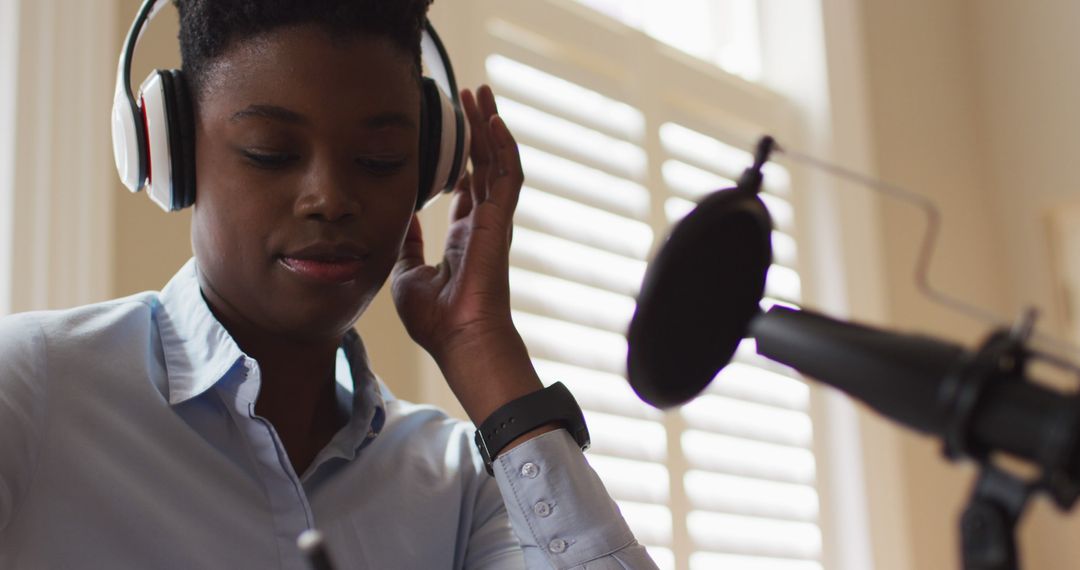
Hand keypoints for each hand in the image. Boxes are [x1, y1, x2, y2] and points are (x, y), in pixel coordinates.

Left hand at [391, 85, 544, 425]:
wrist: (460, 341)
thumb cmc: (437, 320)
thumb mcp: (408, 274)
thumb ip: (407, 245)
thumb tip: (401, 220)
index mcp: (463, 237)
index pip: (467, 188)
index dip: (461, 159)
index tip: (452, 134)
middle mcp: (482, 224)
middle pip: (484, 165)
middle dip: (477, 130)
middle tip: (469, 95)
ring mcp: (494, 221)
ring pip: (497, 161)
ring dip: (490, 126)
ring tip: (480, 94)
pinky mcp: (499, 221)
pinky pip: (507, 175)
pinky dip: (502, 146)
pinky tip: (493, 120)